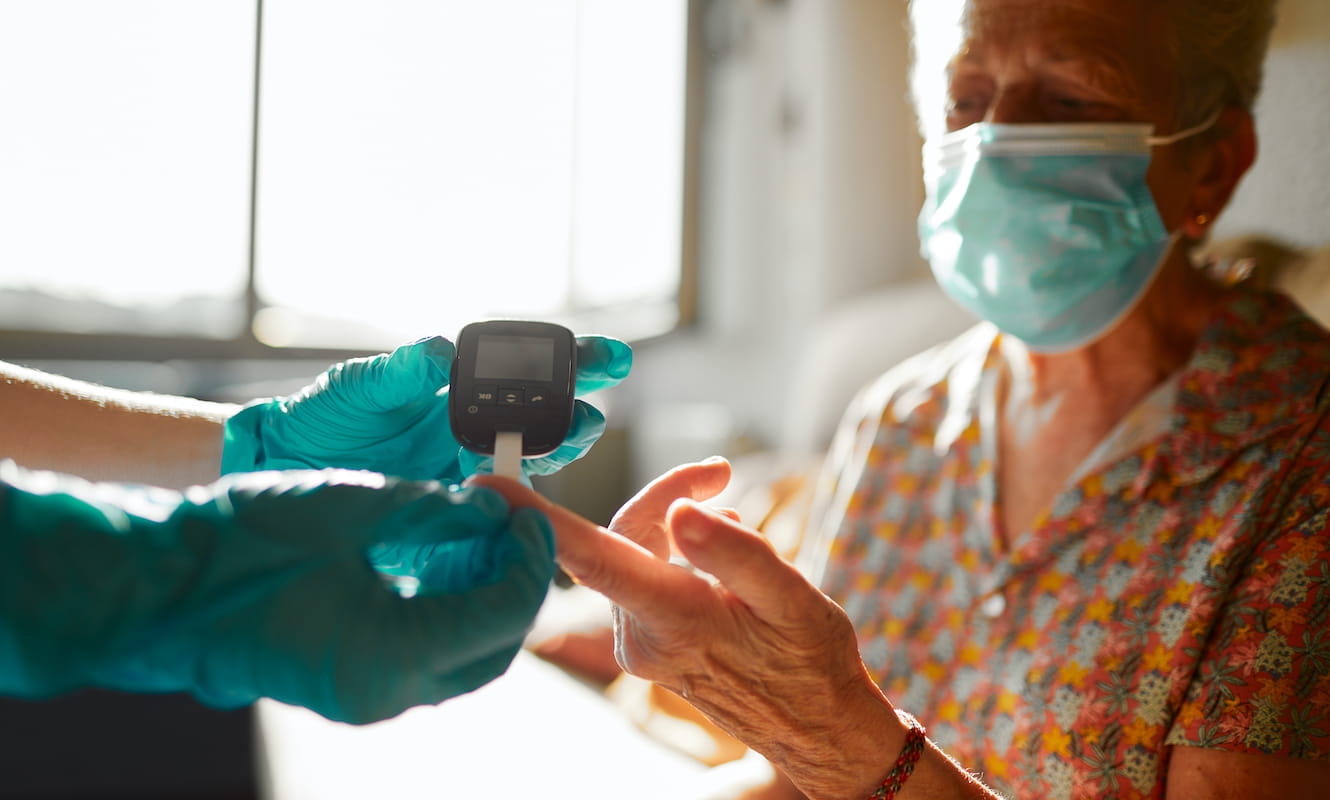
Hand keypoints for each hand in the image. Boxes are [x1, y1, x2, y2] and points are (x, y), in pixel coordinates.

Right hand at [0, 462, 555, 723]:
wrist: (159, 587)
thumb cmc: (240, 545)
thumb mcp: (352, 509)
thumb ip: (433, 510)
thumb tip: (489, 504)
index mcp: (393, 655)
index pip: (503, 613)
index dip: (528, 559)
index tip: (527, 512)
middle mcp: (386, 693)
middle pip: (493, 646)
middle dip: (514, 585)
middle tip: (513, 526)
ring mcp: (365, 697)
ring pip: (462, 657)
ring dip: (481, 598)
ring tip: (478, 535)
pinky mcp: (349, 683)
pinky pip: (422, 655)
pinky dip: (444, 610)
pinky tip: (439, 560)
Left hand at [221, 334, 631, 482]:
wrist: (289, 469)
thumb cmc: (327, 416)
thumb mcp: (363, 388)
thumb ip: (404, 371)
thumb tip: (443, 353)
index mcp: (464, 390)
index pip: (531, 372)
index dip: (576, 363)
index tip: (609, 357)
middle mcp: (477, 430)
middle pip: (546, 420)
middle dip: (578, 414)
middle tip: (592, 413)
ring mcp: (469, 472)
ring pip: (530, 464)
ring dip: (556, 452)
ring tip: (577, 437)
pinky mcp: (454, 511)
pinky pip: (495, 509)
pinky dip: (516, 505)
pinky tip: (529, 500)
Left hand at [471, 460, 906, 799]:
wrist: (815, 725)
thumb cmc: (810, 662)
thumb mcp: (791, 599)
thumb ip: (734, 552)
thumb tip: (682, 512)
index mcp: (675, 619)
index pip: (592, 558)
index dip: (538, 519)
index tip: (488, 489)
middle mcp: (642, 636)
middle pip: (625, 536)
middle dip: (667, 497)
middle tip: (719, 474)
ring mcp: (641, 645)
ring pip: (637, 554)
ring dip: (681, 530)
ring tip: (742, 547)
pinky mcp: (648, 645)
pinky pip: (648, 578)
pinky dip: (681, 557)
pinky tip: (724, 573)